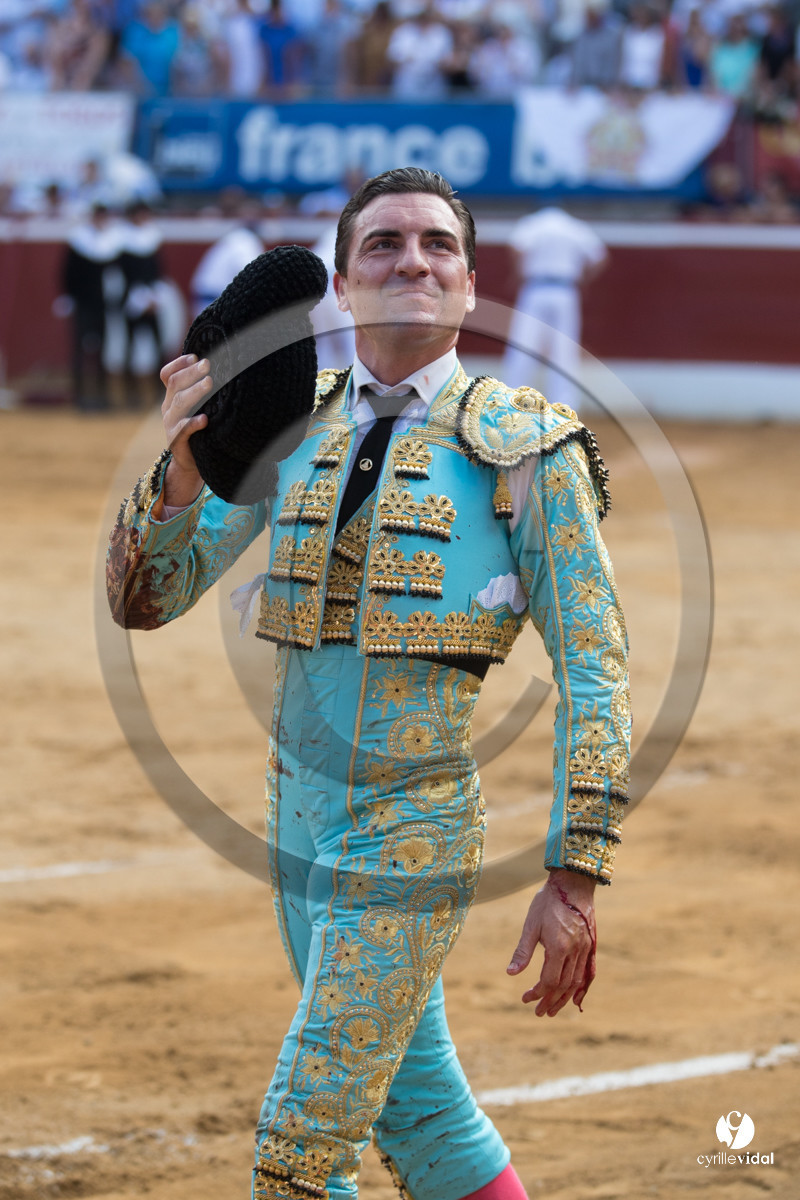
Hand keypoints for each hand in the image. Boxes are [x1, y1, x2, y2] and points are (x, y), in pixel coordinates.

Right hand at [159, 354, 211, 506]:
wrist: (189, 462)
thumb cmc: (199, 431)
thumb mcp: (196, 409)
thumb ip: (200, 393)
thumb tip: (223, 371)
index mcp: (172, 398)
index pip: (168, 375)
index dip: (179, 364)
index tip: (195, 356)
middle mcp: (169, 408)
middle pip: (175, 384)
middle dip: (192, 372)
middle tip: (208, 364)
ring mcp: (171, 424)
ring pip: (180, 403)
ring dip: (195, 392)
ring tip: (210, 383)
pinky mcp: (176, 440)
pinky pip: (183, 430)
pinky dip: (193, 423)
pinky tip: (205, 419)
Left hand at [507, 869, 596, 1016]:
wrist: (573, 882)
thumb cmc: (548, 901)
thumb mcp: (531, 925)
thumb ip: (523, 951)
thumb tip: (510, 974)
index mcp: (559, 947)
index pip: (549, 981)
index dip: (537, 993)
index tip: (525, 998)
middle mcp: (575, 951)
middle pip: (564, 986)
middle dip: (550, 1001)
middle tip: (538, 1012)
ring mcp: (586, 948)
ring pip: (577, 982)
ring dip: (565, 999)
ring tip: (553, 1010)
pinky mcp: (591, 944)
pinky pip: (590, 972)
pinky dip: (584, 988)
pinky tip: (577, 999)